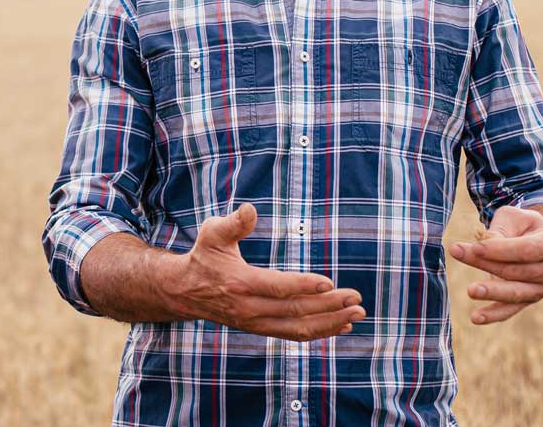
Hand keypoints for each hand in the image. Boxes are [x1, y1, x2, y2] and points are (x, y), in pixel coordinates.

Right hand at [168, 203, 364, 340]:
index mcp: (240, 283)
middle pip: (295, 311)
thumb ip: (234, 223)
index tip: (330, 282)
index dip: (305, 286)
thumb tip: (251, 209)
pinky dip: (320, 332)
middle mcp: (249, 308)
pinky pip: (294, 334)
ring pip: (298, 328)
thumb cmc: (204, 256)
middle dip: (329, 306)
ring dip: (330, 323)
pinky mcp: (262, 328)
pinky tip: (342, 326)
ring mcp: (256, 322)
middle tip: (356, 299)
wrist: (185, 291)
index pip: (278, 288)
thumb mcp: (212, 233)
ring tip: (356, 315)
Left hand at [450, 205, 542, 324]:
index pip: (525, 250)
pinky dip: (493, 314)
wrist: (541, 244)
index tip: (475, 247)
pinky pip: (510, 310)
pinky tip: (475, 318)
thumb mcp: (514, 219)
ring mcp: (542, 289)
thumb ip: (500, 230)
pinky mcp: (528, 300)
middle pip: (515, 270)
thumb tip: (482, 246)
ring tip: (471, 290)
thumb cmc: (523, 227)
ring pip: (513, 292)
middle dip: (484, 263)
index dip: (500, 249)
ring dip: (491, 291)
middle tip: (456, 252)